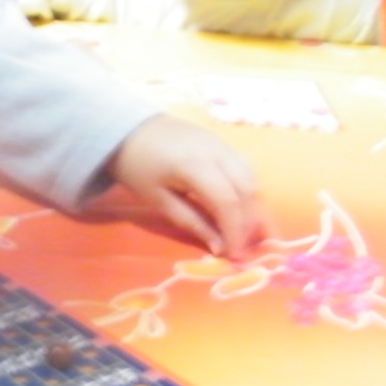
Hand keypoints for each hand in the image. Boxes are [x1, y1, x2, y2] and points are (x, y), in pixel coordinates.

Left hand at [108, 115, 269, 257]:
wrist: (130, 131)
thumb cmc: (138, 168)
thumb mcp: (159, 200)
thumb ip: (192, 222)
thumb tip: (220, 248)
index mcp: (195, 165)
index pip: (228, 202)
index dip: (235, 231)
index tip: (234, 255)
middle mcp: (217, 151)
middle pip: (248, 190)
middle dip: (249, 223)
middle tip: (243, 248)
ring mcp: (224, 144)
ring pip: (253, 179)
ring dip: (254, 208)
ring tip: (248, 234)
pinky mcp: (224, 143)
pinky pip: (246, 170)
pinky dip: (249, 192)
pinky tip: (244, 211)